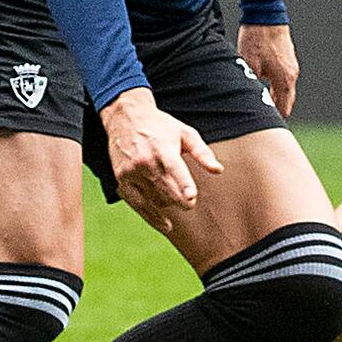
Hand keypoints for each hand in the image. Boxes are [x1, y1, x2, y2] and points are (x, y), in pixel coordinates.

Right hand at [100, 90, 211, 215]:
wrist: (125, 117)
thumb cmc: (160, 126)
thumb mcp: (184, 133)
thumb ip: (202, 153)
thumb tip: (218, 170)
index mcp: (163, 148)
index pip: (174, 168)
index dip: (183, 184)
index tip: (191, 197)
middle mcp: (145, 161)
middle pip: (166, 190)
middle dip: (181, 200)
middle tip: (189, 201)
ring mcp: (131, 172)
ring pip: (154, 199)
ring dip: (168, 204)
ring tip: (173, 197)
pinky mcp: (122, 179)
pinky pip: (138, 205)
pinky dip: (152, 217)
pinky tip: (165, 224)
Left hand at [238, 22, 297, 114]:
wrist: (266, 13)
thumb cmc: (257, 39)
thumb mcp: (249, 65)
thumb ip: (252, 85)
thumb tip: (248, 100)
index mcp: (284, 80)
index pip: (283, 109)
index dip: (274, 120)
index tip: (264, 126)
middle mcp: (292, 74)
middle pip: (286, 100)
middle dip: (275, 110)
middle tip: (262, 118)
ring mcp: (291, 64)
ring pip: (285, 89)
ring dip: (275, 96)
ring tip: (261, 101)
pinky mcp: (287, 56)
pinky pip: (284, 77)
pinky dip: (276, 85)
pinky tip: (264, 83)